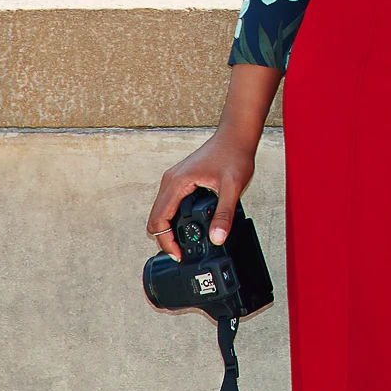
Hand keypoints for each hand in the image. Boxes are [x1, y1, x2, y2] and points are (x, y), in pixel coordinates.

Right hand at [148, 129, 257, 258]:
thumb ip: (224, 214)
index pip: (158, 220)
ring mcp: (174, 178)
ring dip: (168, 228)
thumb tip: (217, 238)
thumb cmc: (233, 154)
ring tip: (184, 241)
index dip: (165, 241)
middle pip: (155, 217)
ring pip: (161, 210)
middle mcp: (170, 180)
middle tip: (182, 252)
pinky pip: (169, 203)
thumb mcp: (232, 188)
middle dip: (165, 238)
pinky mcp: (181, 179)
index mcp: (177, 183)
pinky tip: (188, 224)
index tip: (178, 254)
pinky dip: (173, 217)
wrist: (235, 135)